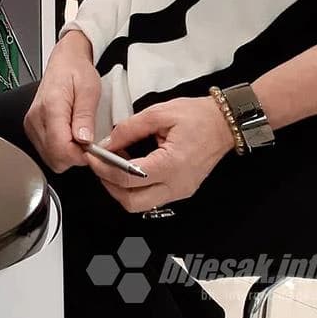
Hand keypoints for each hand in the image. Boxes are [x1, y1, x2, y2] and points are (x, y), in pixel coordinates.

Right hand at [24, 31, 100, 172]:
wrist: (64, 62)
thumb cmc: (76, 72)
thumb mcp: (89, 90)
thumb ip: (85, 116)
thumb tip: (84, 140)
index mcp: (51, 106)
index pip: (61, 148)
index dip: (80, 155)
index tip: (93, 150)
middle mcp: (36, 118)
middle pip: (54, 157)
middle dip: (74, 157)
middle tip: (88, 143)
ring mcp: (32, 124)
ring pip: (50, 158)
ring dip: (67, 155)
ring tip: (80, 138)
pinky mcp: (32, 128)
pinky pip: (46, 151)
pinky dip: (60, 151)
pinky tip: (70, 138)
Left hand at [85, 97, 235, 212]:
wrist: (224, 124)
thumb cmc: (197, 117)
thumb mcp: (158, 113)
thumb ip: (128, 129)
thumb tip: (107, 142)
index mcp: (172, 165)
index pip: (128, 177)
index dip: (104, 168)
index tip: (92, 155)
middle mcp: (177, 185)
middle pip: (132, 202)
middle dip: (109, 184)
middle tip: (98, 164)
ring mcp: (180, 191)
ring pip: (140, 204)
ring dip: (120, 188)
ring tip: (114, 164)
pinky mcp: (180, 191)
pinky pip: (151, 198)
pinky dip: (134, 188)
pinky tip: (129, 167)